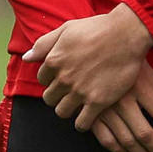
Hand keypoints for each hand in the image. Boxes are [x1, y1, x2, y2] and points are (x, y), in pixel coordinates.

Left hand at [22, 4, 152, 130]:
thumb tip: (26, 58)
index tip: (63, 77)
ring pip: (62, 112)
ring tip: (78, 104)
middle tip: (69, 92)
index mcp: (54, 60)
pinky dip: (83, 123)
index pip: (42, 79)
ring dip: (68, 109)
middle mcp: (64, 78)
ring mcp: (80, 91)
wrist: (126, 35)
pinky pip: (82, 123)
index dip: (52, 79)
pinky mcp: (97, 102)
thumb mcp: (66, 29)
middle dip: (57, 95)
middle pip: (49, 98)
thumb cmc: (97, 28)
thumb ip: (44, 44)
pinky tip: (88, 116)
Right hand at [91, 63, 152, 151]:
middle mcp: (123, 101)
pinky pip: (107, 140)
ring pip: (127, 141)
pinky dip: (120, 151)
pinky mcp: (92, 115)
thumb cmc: (121, 59)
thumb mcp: (143, 67)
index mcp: (139, 88)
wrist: (88, 52)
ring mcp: (106, 110)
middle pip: (146, 133)